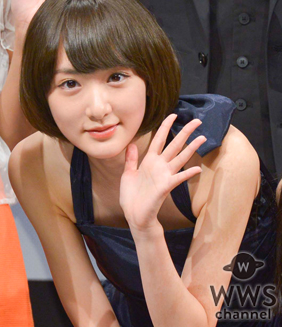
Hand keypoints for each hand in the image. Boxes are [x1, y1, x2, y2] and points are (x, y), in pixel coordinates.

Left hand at [119, 115, 205, 232]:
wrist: (134, 215)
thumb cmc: (131, 196)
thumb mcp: (128, 173)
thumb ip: (131, 159)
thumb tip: (131, 144)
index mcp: (149, 161)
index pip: (159, 139)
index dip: (165, 126)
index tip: (173, 114)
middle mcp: (159, 166)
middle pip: (174, 145)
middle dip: (185, 132)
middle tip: (197, 121)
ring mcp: (163, 176)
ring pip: (180, 158)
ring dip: (191, 149)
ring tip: (203, 138)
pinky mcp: (165, 187)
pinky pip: (178, 178)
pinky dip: (187, 173)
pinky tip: (197, 169)